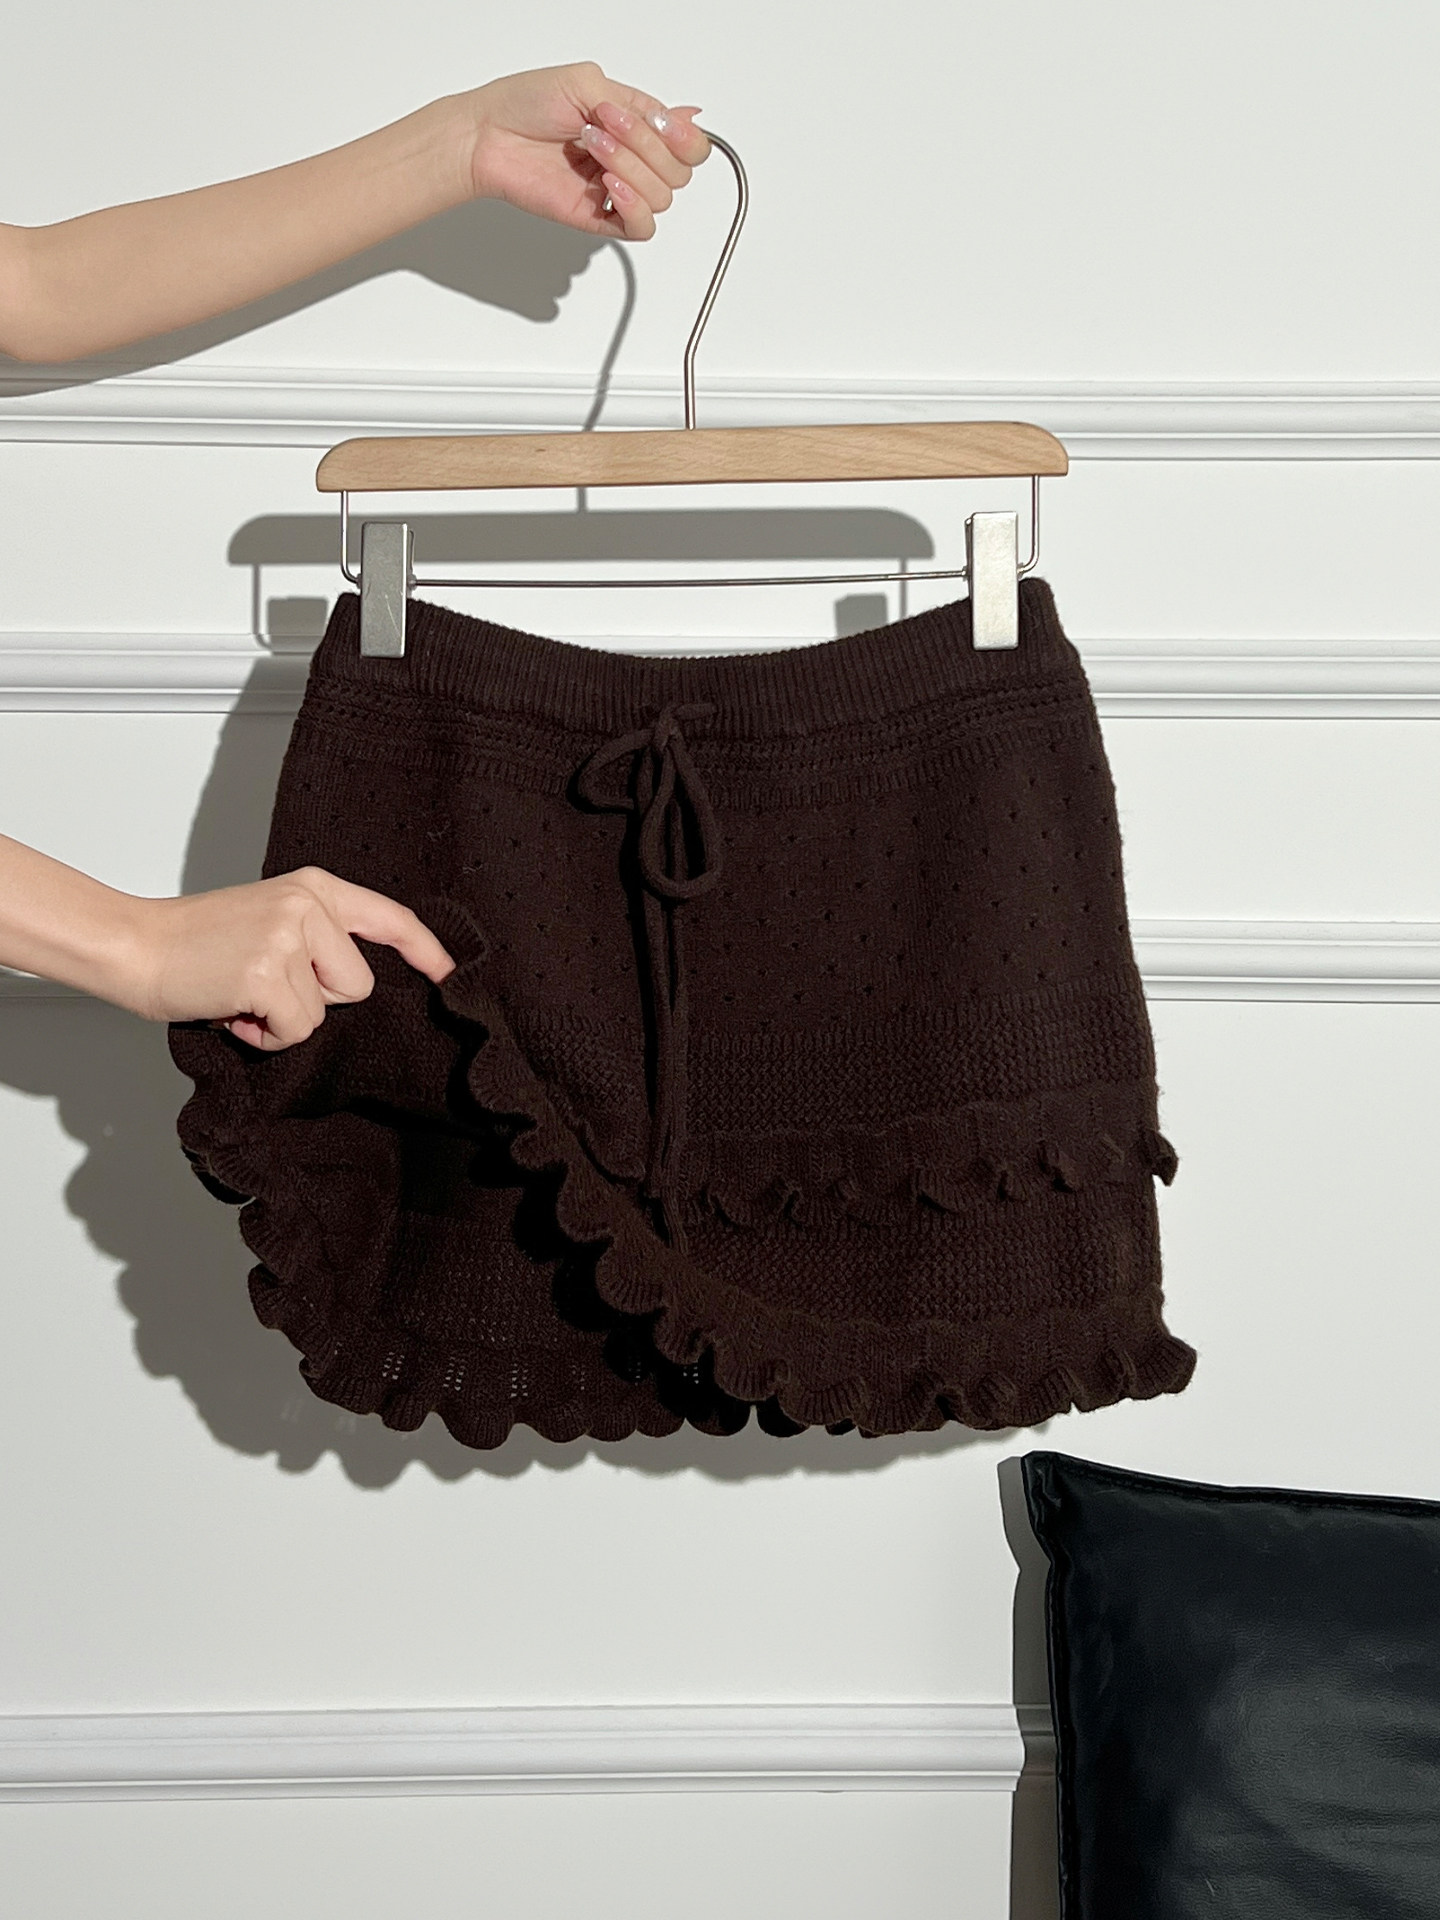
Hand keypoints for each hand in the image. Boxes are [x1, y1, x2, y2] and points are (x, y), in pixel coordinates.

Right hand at [126, 868, 453, 1050]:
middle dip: (315, 999)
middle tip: (261, 980)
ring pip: (324, 1014)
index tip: (450, 976)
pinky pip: (295, 1031)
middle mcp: (308, 905)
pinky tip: (233, 1009)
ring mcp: (288, 937)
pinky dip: (264, 1034)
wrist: (136, 946)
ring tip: (243, 992)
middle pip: (358, 986)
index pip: (389, 919)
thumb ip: (318, 937)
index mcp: (314, 888)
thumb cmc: (200, 944)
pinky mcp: (267, 973)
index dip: (425, 951)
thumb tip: (360, 983)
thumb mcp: (271, 920)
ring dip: (285, 1019)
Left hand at [458, 62, 709, 241]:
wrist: (489, 136)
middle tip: (604, 127)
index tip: (664, 124)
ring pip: (662, 198)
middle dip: (646, 146)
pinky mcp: (599, 219)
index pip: (689, 146)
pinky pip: (641, 228)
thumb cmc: (525, 104)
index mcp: (634, 127)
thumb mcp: (588, 83)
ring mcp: (616, 191)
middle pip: (679, 173)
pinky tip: (609, 186)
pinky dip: (633, 206)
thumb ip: (640, 104)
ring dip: (631, 167)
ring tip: (591, 148)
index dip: (686, 139)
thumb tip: (687, 115)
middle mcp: (630, 160)